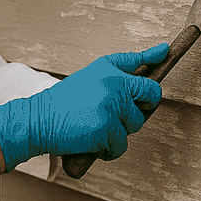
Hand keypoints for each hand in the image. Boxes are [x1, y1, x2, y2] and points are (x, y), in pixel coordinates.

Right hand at [0, 43, 167, 171]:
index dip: (153, 57)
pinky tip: (91, 143)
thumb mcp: (85, 81)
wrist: (36, 120)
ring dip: (119, 133)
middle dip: (143, 107)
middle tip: (122, 115)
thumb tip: (136, 90)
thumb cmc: (59, 105)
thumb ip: (111, 80)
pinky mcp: (107, 127)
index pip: (136, 60)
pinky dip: (108, 150)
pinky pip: (121, 145)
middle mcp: (113, 83)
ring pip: (135, 125)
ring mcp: (112, 105)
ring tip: (95, 129)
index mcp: (106, 69)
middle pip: (151, 94)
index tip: (164, 51)